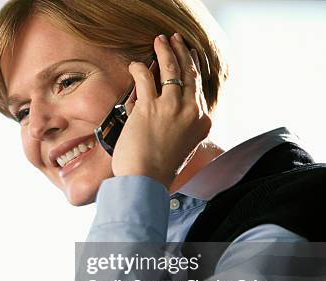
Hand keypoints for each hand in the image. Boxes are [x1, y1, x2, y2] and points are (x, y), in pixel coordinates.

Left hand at [113, 33, 210, 188]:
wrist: (146, 181)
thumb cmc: (158, 172)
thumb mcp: (180, 149)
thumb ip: (178, 129)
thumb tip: (166, 116)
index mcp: (201, 122)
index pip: (198, 88)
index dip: (193, 70)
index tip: (188, 60)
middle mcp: (191, 111)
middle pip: (189, 74)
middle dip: (182, 53)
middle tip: (176, 41)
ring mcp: (171, 108)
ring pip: (171, 70)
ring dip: (165, 51)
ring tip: (160, 40)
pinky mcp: (150, 107)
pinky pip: (146, 78)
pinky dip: (140, 68)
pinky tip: (136, 63)